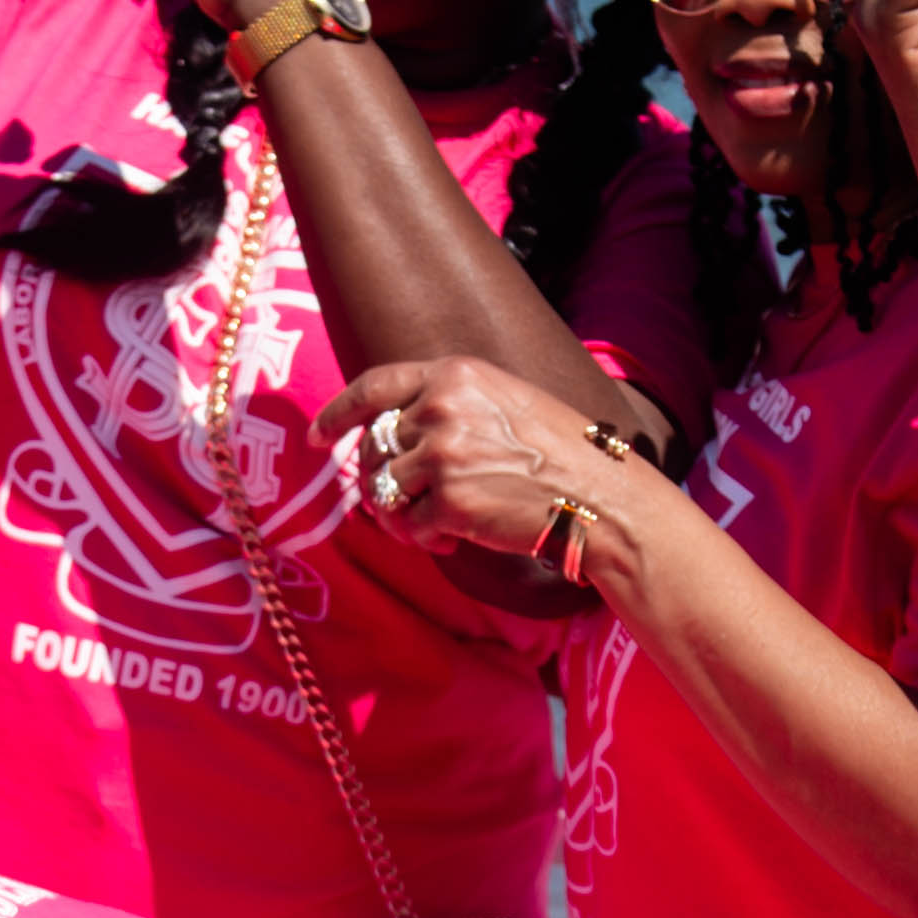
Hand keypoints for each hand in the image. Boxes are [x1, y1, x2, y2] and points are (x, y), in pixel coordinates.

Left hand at [325, 359, 649, 583]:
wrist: (600, 497)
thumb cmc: (561, 453)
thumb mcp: (505, 399)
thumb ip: (449, 403)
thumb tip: (390, 436)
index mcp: (455, 374)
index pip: (375, 385)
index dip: (339, 413)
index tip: (318, 436)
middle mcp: (442, 408)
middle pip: (374, 446)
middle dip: (378, 479)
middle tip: (402, 503)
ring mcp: (443, 455)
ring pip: (383, 490)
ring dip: (397, 515)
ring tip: (430, 527)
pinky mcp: (449, 503)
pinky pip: (408, 527)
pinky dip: (423, 541)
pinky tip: (452, 542)